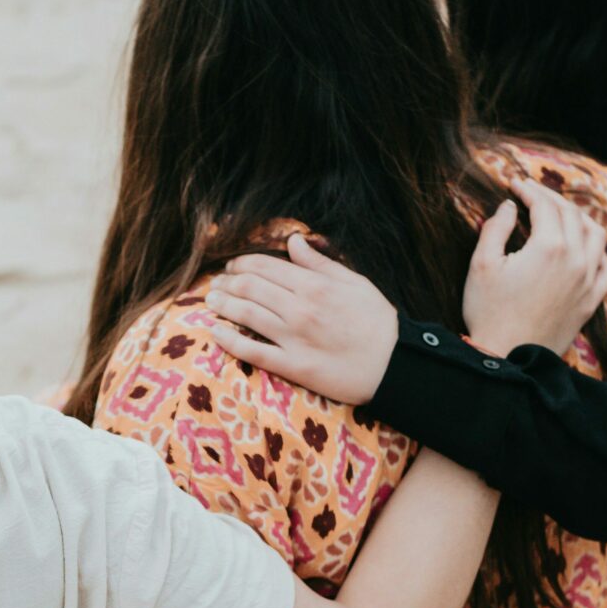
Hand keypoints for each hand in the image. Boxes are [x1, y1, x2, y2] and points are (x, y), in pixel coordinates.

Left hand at [203, 233, 399, 404]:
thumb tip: (294, 241)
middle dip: (227, 282)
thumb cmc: (378, 322)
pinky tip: (214, 332)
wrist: (395, 365)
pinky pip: (252, 351)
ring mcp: (294, 338)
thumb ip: (320, 262)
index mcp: (314, 285)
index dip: (241, 264)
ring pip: (246, 315)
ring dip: (223, 304)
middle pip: (250, 288)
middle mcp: (300, 309)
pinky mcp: (293, 366)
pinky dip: (229, 340)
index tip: (232, 266)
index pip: (265, 267)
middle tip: (217, 283)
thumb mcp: (355, 282)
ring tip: (211, 301)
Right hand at [463, 181, 606, 354]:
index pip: (545, 205)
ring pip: (595, 234)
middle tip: (533, 194)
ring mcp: (588, 281)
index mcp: (549, 247)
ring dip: (578, 217)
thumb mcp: (481, 265)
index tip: (515, 185)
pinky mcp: (591, 300)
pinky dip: (597, 250)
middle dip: (552, 198)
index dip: (529, 190)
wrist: (507, 357)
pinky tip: (584, 248)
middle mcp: (576, 259)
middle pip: (571, 214)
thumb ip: (495, 228)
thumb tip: (508, 207)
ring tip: (560, 214)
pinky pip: (606, 266)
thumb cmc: (489, 312)